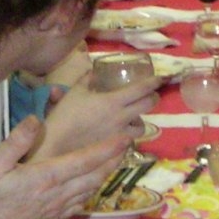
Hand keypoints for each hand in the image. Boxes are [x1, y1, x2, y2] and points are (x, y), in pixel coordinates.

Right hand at [0, 116, 127, 218]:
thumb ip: (17, 141)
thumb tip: (37, 119)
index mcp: (46, 177)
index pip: (85, 160)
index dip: (107, 148)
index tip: (123, 137)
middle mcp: (58, 193)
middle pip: (94, 175)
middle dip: (113, 159)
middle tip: (127, 144)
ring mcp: (57, 208)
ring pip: (90, 189)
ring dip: (105, 174)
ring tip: (115, 160)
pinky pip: (80, 203)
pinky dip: (92, 191)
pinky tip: (93, 186)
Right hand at [36, 77, 159, 158]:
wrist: (57, 144)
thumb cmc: (65, 115)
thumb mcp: (75, 92)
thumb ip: (87, 79)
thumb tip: (94, 71)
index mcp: (113, 101)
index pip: (141, 89)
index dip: (153, 82)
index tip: (160, 78)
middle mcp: (121, 118)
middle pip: (148, 106)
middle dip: (153, 99)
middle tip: (150, 95)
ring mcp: (119, 134)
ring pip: (141, 127)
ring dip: (140, 120)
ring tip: (134, 118)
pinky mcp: (114, 147)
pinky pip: (129, 141)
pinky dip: (129, 135)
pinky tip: (121, 134)